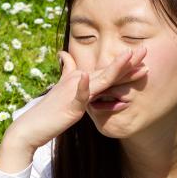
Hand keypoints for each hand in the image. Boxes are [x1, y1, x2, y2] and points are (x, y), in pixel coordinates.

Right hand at [5, 46, 147, 149]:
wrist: (31, 126)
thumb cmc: (49, 109)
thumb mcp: (61, 89)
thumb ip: (66, 71)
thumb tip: (63, 54)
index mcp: (81, 79)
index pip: (107, 71)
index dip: (124, 64)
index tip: (142, 58)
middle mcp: (79, 81)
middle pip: (108, 71)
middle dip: (127, 62)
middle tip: (145, 51)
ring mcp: (74, 91)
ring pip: (100, 79)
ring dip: (115, 68)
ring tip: (129, 58)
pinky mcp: (70, 105)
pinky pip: (79, 95)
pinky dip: (83, 87)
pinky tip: (86, 78)